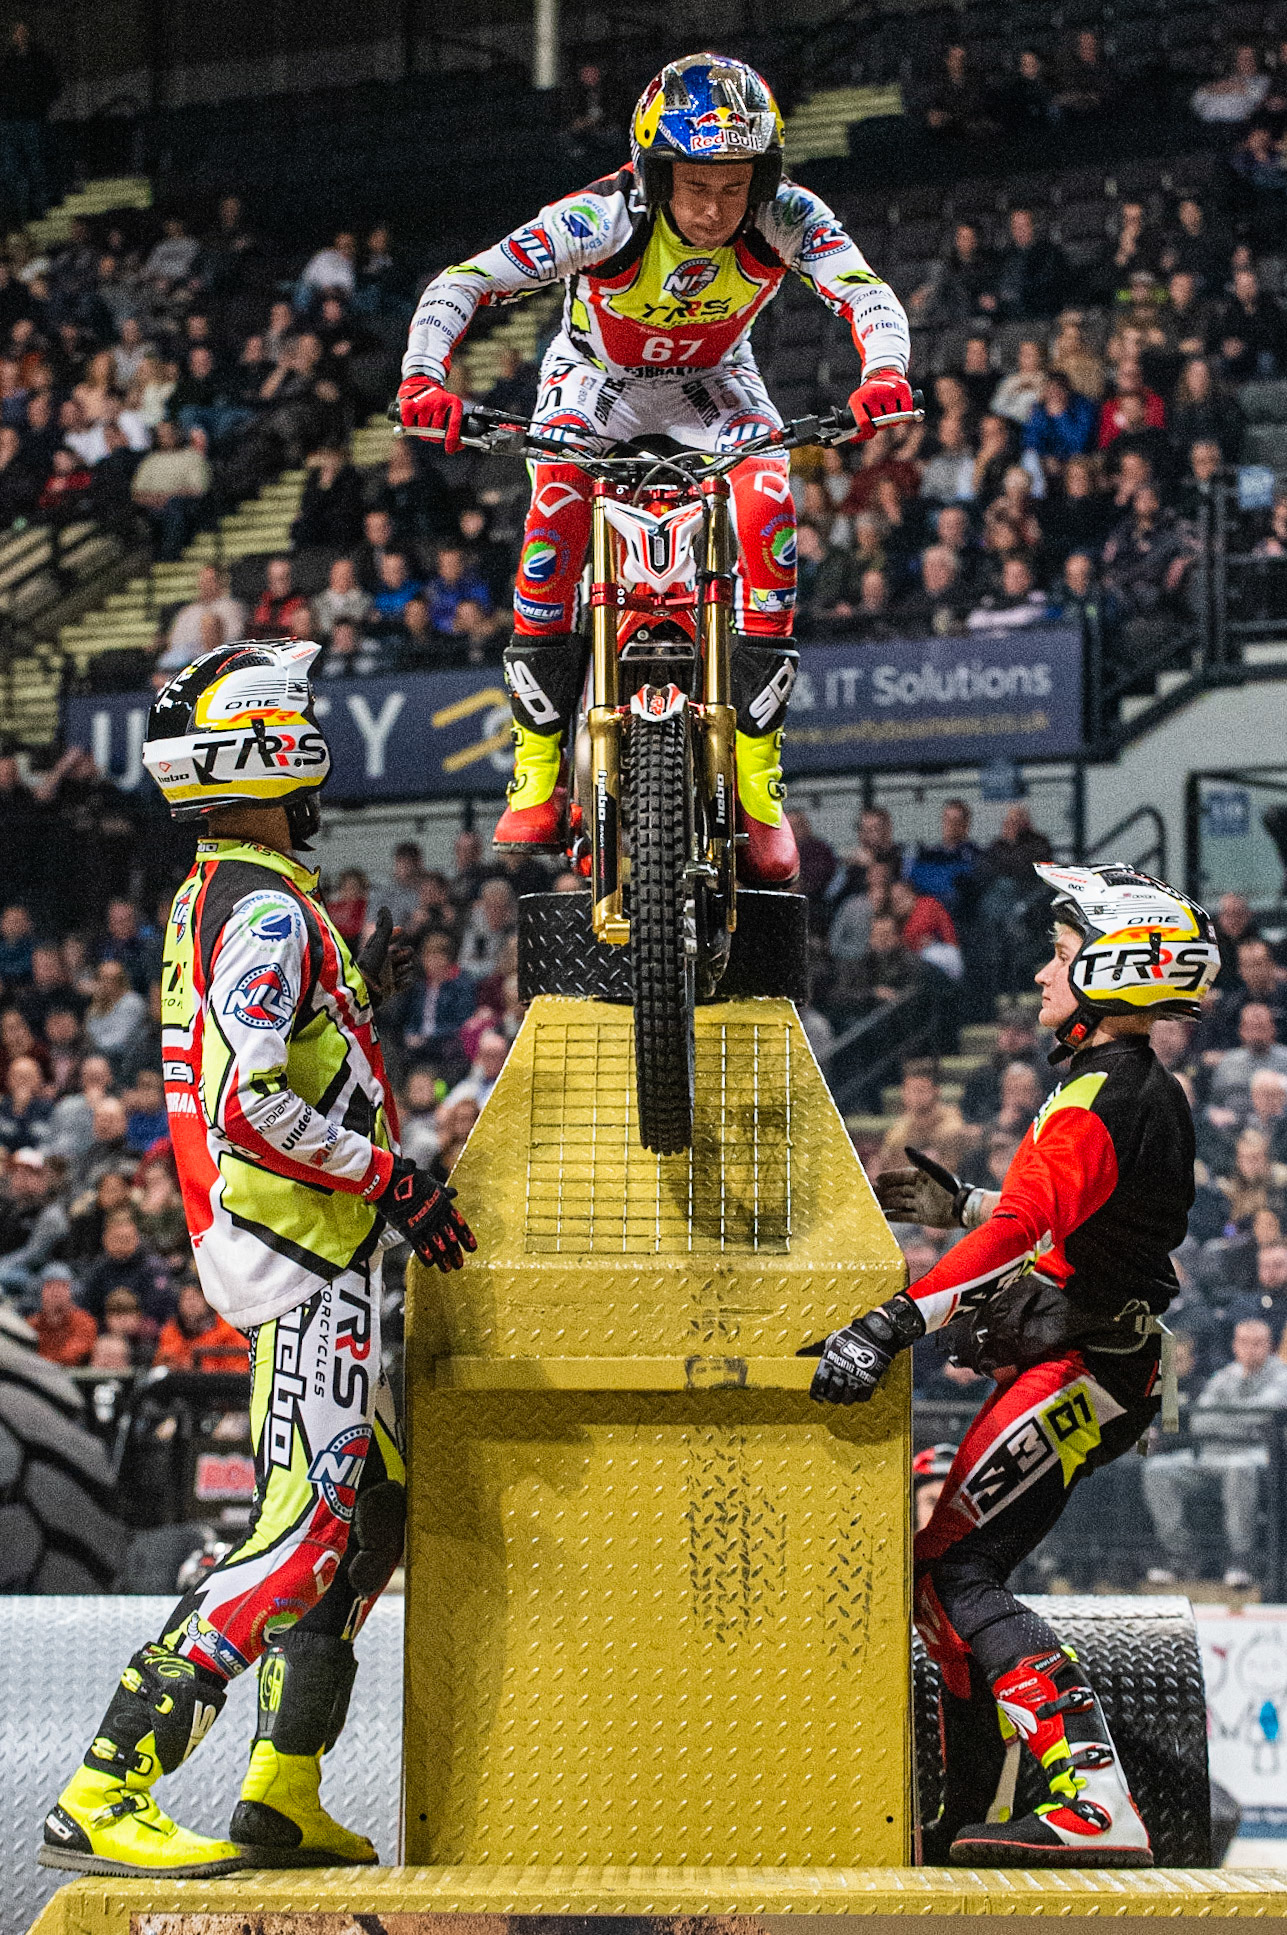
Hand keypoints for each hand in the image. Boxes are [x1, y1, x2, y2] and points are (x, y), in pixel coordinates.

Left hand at [356, 906, 413, 1009]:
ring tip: (402, 968)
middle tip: (404, 954)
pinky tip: (404, 981)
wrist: (363, 991)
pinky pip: (403, 984)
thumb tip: (384, 907)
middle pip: (399, 954)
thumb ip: (384, 927)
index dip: (394, 933)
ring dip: (406, 967)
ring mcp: (385, 977)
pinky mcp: (389, 990)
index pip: (387, 939)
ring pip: (403, 968)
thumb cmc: (370, 966)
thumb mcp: (379, 944)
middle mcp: (381, 963)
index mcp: (377, 951)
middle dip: (404, 952)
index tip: (401, 929)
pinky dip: (406, 982)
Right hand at [376, 1155, 475, 1271]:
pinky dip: (425, 1255)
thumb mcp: (431, 1183)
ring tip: (447, 1269)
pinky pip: (419, 1244)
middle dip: (455, 1253)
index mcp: (444, 1204)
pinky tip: (430, 1264)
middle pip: (450, 1237)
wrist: (392, 1179)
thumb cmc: (412, 1179)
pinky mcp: (409, 1228)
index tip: (473, 1249)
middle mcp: (436, 1215)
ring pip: (437, 1244)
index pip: (459, 1224)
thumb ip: (442, 1192)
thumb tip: (454, 1192)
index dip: (466, 1237)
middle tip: (460, 1265)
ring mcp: (423, 1222)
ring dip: (443, 1258)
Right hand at [397, 376, 462, 451]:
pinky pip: (410, 427)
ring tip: (423, 420)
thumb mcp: (450, 408)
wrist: (421, 381)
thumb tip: (457, 447)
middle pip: (436, 432)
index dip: (452, 439)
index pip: (453, 424)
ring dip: (422, 431)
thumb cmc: (437, 401)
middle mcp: (438, 402)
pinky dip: (410, 426)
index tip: (450, 449)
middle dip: (434, 435)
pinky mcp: (408, 405)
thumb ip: (455, 428)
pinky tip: (414, 417)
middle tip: (432, 429)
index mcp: (453, 402)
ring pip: (423, 431)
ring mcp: (423, 403)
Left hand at [803, 1292, 925, 1403]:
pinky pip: (863, 1397)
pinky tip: (857, 1392)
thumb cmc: (854, 1334)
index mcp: (830, 1362)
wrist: (875, 1333)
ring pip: (847, 1399)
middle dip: (830, 1397)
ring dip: (845, 1399)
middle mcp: (842, 1372)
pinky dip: (859, 1397)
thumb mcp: (835, 1340)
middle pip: (833, 1395)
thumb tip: (824, 1359)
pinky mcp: (870, 1381)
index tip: (816, 1396)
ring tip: (844, 1396)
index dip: (816, 1392)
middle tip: (831, 1395)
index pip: (819, 1383)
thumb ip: (828, 1352)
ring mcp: (856, 1378)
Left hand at [848, 370, 914, 442]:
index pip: (864, 423)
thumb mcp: (858, 407)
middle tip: (881, 418)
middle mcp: (872, 393)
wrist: (882, 374)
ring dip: (893, 420)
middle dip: (882, 425)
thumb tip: (854, 439)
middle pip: (881, 422)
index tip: (872, 431)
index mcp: (858, 399)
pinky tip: (900, 410)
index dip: (869, 432)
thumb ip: (857, 425)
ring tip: (889, 413)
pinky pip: (906, 411)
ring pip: (894, 418)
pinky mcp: (902, 388)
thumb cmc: (868, 398)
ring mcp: (888, 390)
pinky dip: (905, 415)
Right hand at [874, 1145, 972, 1227]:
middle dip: (884, 1191)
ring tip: (874, 1205)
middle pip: (898, 1190)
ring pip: (900, 1203)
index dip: (889, 1177)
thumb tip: (905, 1148)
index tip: (876, 1179)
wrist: (964, 1207)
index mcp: (922, 1178)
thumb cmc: (950, 1186)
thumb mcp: (934, 1172)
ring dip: (887, 1203)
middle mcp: (920, 1191)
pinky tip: (885, 1216)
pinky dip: (896, 1216)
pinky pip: (906, 1216)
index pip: (901, 1176)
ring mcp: (921, 1204)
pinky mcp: (924, 1217)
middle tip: (870, 1194)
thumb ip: (919, 1161)